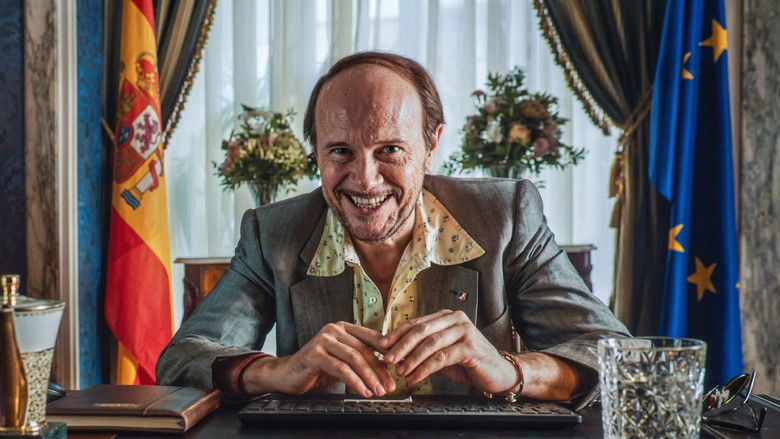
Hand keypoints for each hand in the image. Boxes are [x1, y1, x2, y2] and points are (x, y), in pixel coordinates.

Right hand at [244, 322, 395, 397]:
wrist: (287, 375)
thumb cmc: (316, 369)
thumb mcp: (342, 361)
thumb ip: (360, 359)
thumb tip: (385, 369)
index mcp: (343, 328)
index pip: (372, 337)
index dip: (386, 353)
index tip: (397, 368)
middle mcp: (334, 329)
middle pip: (364, 350)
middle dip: (379, 370)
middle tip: (388, 386)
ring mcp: (324, 339)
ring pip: (354, 358)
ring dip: (369, 377)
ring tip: (378, 391)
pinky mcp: (315, 354)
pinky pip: (341, 368)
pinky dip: (354, 381)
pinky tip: (362, 391)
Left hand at [372, 309, 518, 393]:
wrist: (497, 373)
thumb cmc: (467, 363)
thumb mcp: (441, 354)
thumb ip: (421, 350)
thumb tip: (393, 353)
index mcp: (447, 317)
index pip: (416, 323)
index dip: (397, 334)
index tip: (381, 345)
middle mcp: (456, 319)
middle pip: (421, 331)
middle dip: (401, 346)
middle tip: (388, 359)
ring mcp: (465, 331)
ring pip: (430, 344)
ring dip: (412, 359)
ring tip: (400, 371)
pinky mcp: (470, 348)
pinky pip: (441, 358)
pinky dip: (424, 369)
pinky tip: (415, 377)